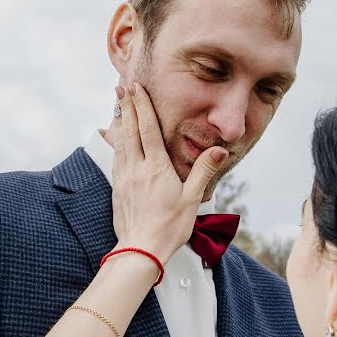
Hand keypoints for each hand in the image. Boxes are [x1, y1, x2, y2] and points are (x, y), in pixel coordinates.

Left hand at [111, 82, 227, 262]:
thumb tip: (220, 150)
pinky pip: (116, 158)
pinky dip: (116, 142)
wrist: (141, 250)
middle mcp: (137, 168)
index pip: (148, 129)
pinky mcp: (117, 188)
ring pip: (120, 142)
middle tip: (120, 86)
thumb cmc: (170, 226)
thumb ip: (204, 171)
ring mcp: (124, 178)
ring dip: (119, 121)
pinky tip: (116, 139)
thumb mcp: (192, 198)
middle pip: (130, 130)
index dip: (142, 106)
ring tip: (116, 105)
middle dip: (126, 106)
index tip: (136, 88)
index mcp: (156, 167)